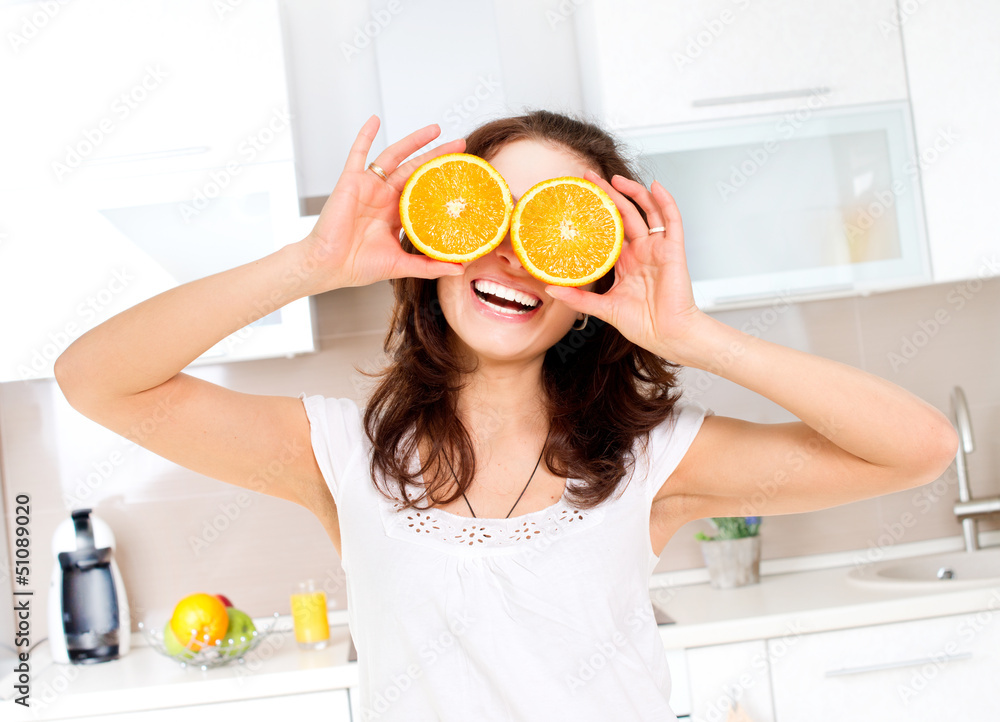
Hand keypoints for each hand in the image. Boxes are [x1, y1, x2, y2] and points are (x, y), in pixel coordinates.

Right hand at [301, 115, 466, 290]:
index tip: (462, 174)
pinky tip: (375, 119)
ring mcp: (368, 186)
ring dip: (414, 141)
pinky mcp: (351, 181)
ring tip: (436, 129)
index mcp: (395, 213)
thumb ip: (429, 265)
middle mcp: (384, 196)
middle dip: (437, 156)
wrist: (328, 266)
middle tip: (459, 145)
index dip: (441, 182)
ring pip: (395, 156)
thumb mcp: (401, 265)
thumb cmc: (358, 266)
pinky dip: (365, 135)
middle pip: (416, 169)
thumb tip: (460, 268)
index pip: (424, 191)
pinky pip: (358, 152)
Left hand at [543, 171, 708, 362]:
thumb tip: (552, 289)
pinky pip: (671, 220)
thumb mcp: (603, 308)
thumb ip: (578, 298)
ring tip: (615, 178)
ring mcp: (657, 249)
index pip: (609, 230)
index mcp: (626, 263)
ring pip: (647, 211)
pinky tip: (655, 186)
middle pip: (625, 214)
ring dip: (633, 192)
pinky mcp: (673, 250)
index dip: (596, 213)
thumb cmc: (645, 325)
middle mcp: (642, 252)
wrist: (668, 336)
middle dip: (608, 194)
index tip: (578, 200)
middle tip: (589, 178)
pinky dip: (665, 201)